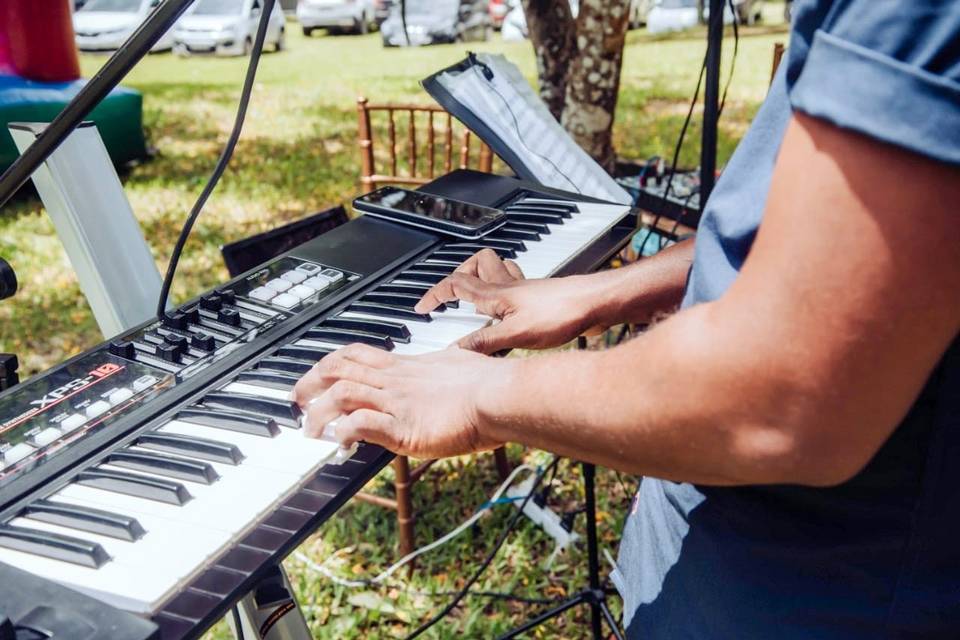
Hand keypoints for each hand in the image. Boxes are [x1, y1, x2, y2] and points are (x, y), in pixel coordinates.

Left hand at [291, 343, 506, 457]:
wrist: (502, 395)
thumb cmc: (492, 384)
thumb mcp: (461, 367)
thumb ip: (448, 371)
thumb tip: (455, 369)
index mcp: (409, 366)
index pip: (358, 354)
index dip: (331, 361)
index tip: (317, 371)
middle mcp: (397, 380)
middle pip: (340, 369)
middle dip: (311, 382)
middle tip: (296, 397)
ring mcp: (398, 403)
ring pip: (343, 395)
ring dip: (319, 412)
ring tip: (308, 429)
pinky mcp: (404, 427)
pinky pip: (362, 425)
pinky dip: (343, 434)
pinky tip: (338, 444)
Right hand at [415, 250, 600, 353]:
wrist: (596, 304)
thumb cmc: (562, 313)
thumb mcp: (517, 335)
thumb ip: (485, 341)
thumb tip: (457, 349)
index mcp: (496, 293)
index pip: (455, 284)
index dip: (435, 293)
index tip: (422, 306)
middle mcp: (509, 285)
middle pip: (476, 264)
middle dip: (459, 274)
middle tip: (450, 294)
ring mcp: (526, 289)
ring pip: (497, 270)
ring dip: (483, 276)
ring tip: (474, 296)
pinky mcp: (541, 296)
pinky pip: (516, 283)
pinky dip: (506, 289)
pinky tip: (510, 308)